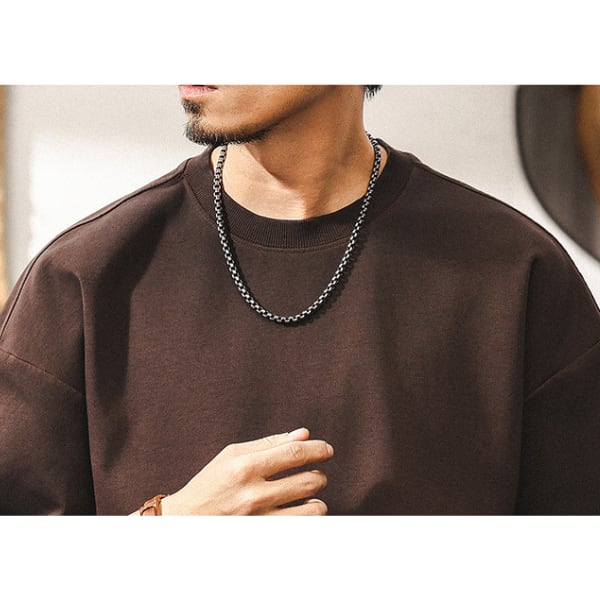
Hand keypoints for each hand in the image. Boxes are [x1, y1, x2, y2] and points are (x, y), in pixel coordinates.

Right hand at [160, 428, 332, 514]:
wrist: (185, 521)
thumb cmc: (211, 483)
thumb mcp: (233, 454)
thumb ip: (270, 443)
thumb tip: (303, 434)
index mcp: (245, 466)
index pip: (294, 453)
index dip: (317, 449)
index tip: (327, 450)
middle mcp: (253, 494)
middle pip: (308, 480)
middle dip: (319, 474)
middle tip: (316, 473)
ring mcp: (259, 520)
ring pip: (313, 509)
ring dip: (318, 498)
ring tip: (310, 494)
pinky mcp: (264, 537)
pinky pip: (303, 528)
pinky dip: (309, 518)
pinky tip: (302, 511)